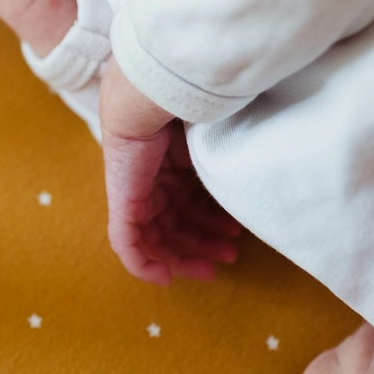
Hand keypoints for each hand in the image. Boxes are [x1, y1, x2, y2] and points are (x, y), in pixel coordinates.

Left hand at [100, 59, 240, 284]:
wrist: (159, 96)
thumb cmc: (191, 112)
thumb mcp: (213, 146)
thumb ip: (224, 168)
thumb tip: (251, 189)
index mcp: (170, 163)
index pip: (187, 202)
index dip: (211, 223)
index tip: (236, 235)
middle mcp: (152, 179)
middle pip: (174, 222)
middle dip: (203, 242)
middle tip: (230, 255)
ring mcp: (135, 191)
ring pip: (156, 237)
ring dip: (185, 255)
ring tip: (217, 261)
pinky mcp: (122, 202)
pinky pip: (126, 243)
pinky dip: (144, 265)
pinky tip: (166, 278)